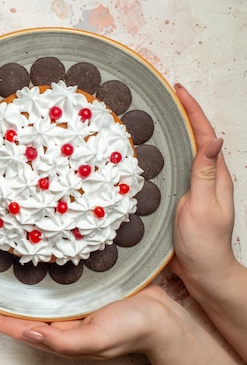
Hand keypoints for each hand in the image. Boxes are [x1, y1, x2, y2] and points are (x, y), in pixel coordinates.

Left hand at [0, 284, 171, 360]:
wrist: (165, 317)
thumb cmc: (133, 329)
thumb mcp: (97, 339)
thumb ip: (64, 341)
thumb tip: (30, 335)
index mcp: (63, 336)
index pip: (20, 329)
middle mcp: (64, 322)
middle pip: (24, 314)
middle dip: (2, 304)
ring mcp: (74, 306)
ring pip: (37, 299)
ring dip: (18, 291)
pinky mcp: (84, 292)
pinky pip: (56, 287)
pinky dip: (41, 280)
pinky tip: (34, 267)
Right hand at [170, 83, 235, 289]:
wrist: (203, 273)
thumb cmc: (204, 244)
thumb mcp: (203, 207)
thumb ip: (206, 175)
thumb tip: (214, 140)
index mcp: (215, 177)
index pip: (205, 135)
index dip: (192, 110)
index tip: (178, 91)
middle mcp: (206, 178)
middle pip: (195, 137)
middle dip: (182, 114)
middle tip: (163, 96)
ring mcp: (194, 188)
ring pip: (183, 152)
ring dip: (172, 132)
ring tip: (154, 116)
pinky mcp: (182, 197)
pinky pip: (174, 168)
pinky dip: (164, 153)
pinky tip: (149, 152)